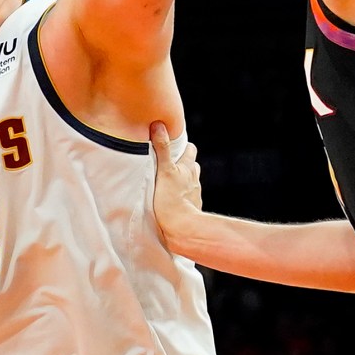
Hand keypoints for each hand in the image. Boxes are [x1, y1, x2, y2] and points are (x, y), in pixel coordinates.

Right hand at [148, 123, 205, 251]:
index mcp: (188, 168)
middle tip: (170, 164)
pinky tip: (174, 201)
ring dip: (184, 180)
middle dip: (184, 163)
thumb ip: (161, 148)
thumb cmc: (170, 200)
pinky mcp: (193, 208)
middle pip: (193, 165)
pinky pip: (189, 198)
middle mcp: (194, 179)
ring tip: (171, 183)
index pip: (191, 149)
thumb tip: (159, 125)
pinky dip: (183, 196)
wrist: (181, 229)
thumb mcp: (163, 171)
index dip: (184, 146)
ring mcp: (195, 194)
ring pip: (191, 182)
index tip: (174, 146)